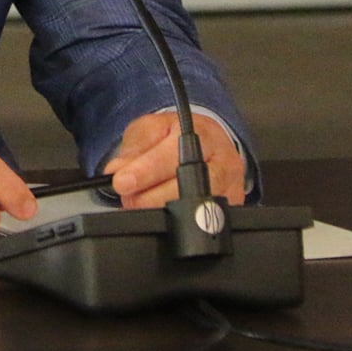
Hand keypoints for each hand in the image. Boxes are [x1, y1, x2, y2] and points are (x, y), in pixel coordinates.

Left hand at [102, 112, 245, 207]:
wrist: (209, 140)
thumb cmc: (177, 135)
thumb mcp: (151, 129)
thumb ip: (133, 148)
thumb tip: (116, 170)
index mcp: (197, 134)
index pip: (167, 158)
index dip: (143, 173)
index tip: (122, 183)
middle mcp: (219, 159)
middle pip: (184, 188)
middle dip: (149, 198)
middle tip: (129, 198)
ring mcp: (230, 184)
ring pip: (195, 208)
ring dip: (164, 211)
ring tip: (145, 205)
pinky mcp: (234, 204)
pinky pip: (208, 219)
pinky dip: (182, 221)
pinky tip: (167, 214)